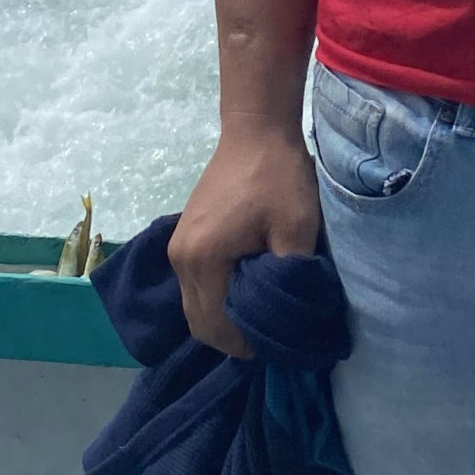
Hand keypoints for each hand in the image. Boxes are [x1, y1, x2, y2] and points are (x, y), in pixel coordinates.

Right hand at [169, 126, 322, 358]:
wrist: (257, 129)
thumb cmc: (278, 179)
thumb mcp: (296, 230)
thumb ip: (289, 280)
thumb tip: (289, 322)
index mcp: (201, 260)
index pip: (216, 326)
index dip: (246, 344)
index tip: (279, 343)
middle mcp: (179, 259)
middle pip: (198, 322)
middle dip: (232, 337)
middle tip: (271, 336)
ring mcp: (178, 247)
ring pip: (195, 305)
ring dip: (223, 318)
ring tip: (261, 316)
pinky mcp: (185, 236)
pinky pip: (196, 285)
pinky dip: (217, 297)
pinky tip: (246, 291)